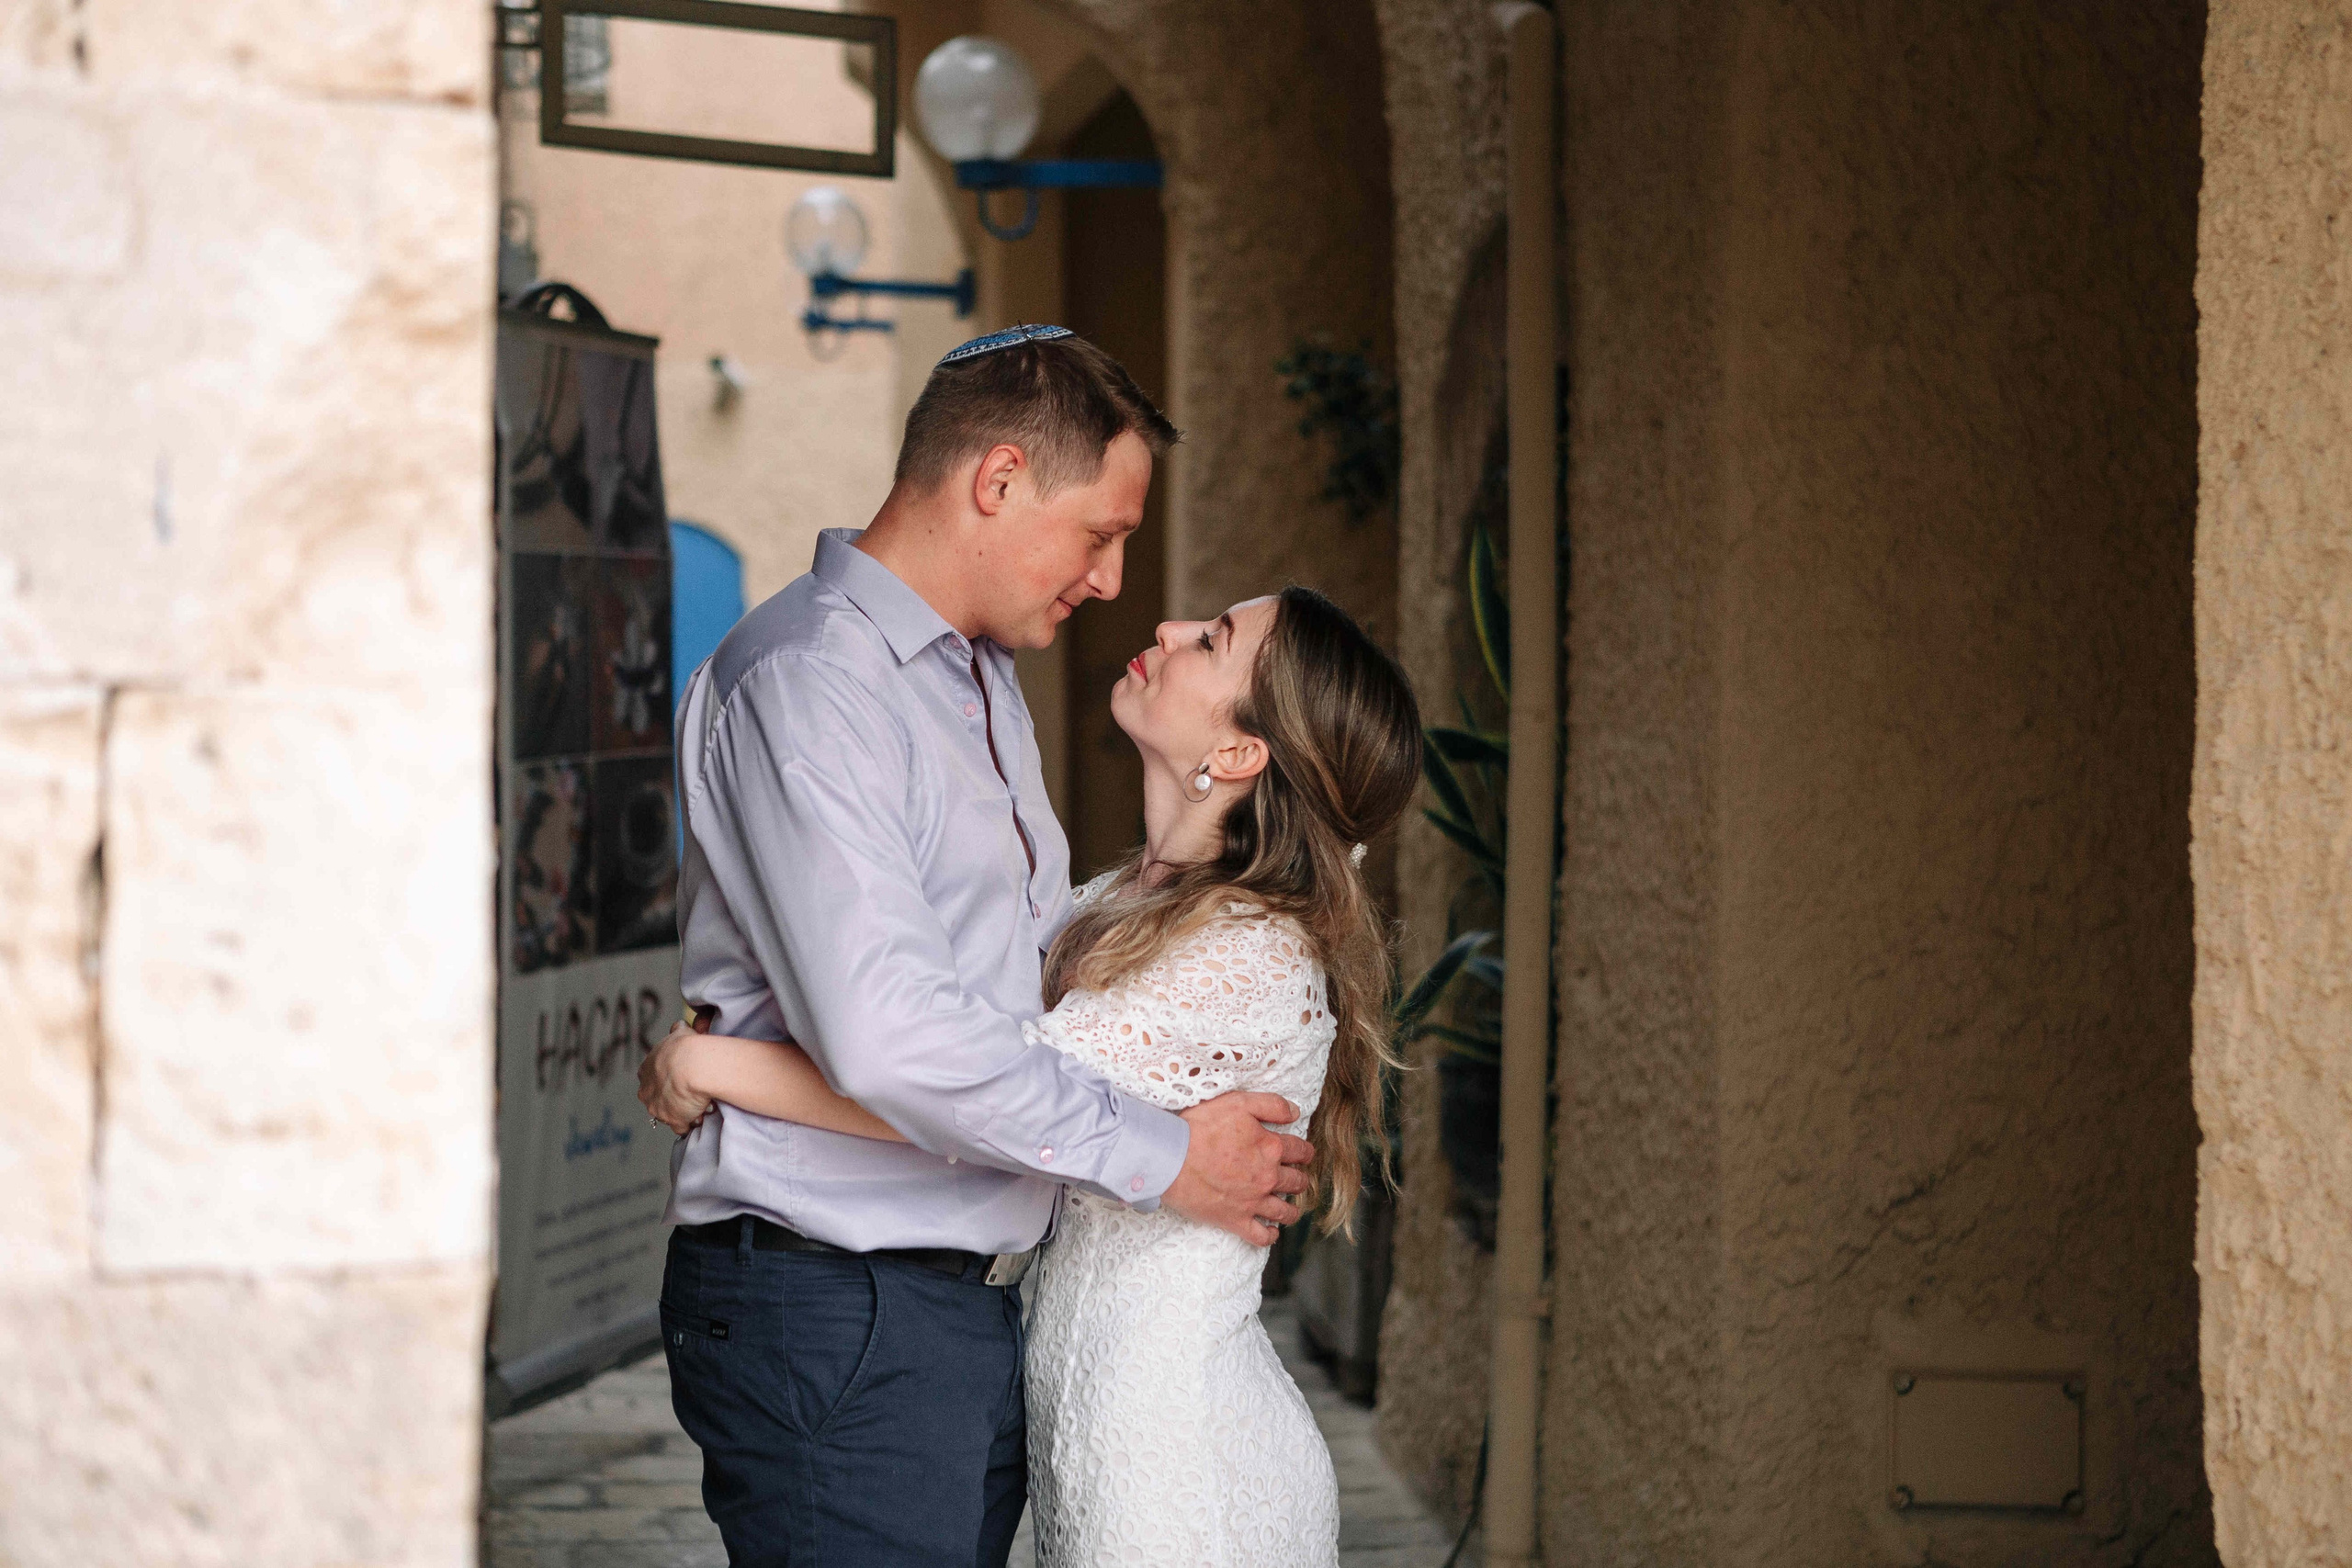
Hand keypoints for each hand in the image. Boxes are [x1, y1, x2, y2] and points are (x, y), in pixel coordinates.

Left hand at [639, 1021, 715, 1134]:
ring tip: (702, 1103)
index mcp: (646, 1071)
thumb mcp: (680, 1032)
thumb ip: (677, 1030)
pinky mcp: (673, 1122)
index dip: (668, 1080)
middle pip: (659, 1099)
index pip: (653, 1080)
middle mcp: (646, 1092)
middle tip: (693, 1093)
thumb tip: (679, 1025)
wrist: (694, 1066)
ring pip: (670, 1114)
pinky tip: (703, 1113)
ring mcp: (658, 1109)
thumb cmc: (687, 1047)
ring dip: (684, 1111)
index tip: (683, 1078)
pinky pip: (682, 1127)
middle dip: (674, 1099)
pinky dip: (691, 1122)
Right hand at [1162, 1092, 1313, 1246]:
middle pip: (1295, 1182)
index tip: (1303, 1154)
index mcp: (1271, 1148)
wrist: (1170, 1157)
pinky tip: (1271, 1231)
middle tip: (1296, 1179)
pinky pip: (1260, 1236)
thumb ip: (1272, 1105)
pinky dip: (1270, 1236)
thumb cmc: (1200, 1127)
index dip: (1304, 1151)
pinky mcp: (1235, 1220)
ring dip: (1291, 1209)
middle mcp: (1268, 1177)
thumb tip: (1296, 1112)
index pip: (1299, 1151)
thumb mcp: (1239, 1102)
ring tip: (1290, 1208)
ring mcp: (1252, 1202)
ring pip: (1284, 1211)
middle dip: (1299, 1179)